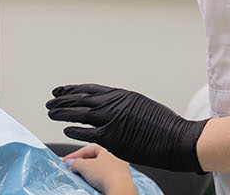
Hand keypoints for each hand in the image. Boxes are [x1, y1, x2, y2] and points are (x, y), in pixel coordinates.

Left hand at [47, 83, 207, 172]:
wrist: (179, 139)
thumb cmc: (166, 126)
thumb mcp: (142, 106)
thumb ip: (124, 107)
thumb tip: (111, 110)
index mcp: (122, 95)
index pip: (89, 89)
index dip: (72, 90)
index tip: (60, 91)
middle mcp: (115, 104)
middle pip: (80, 99)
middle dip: (63, 100)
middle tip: (50, 102)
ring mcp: (112, 119)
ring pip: (79, 113)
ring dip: (63, 112)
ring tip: (51, 113)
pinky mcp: (112, 137)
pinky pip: (86, 132)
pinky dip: (74, 130)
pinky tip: (66, 129)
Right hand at [62, 144, 131, 192]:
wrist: (119, 189)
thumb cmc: (108, 174)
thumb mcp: (84, 166)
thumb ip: (75, 162)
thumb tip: (70, 162)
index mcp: (109, 151)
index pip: (89, 149)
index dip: (76, 154)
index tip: (68, 160)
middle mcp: (116, 159)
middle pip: (94, 159)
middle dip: (83, 164)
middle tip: (74, 168)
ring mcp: (119, 171)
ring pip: (100, 170)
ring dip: (90, 173)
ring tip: (82, 177)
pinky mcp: (120, 182)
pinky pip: (105, 179)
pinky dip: (97, 180)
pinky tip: (93, 184)